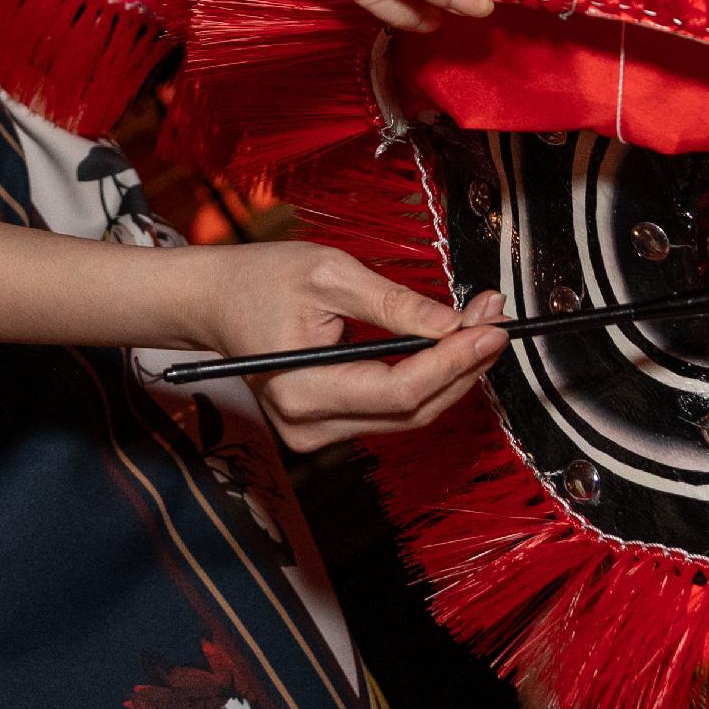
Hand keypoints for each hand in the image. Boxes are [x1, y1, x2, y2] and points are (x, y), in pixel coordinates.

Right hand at [172, 241, 505, 452]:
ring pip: (407, 415)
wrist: (212, 302)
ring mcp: (315, 434)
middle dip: (461, 366)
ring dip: (450, 374)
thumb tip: (456, 323)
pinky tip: (448, 347)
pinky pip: (391, 411)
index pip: (398, 390)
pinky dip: (425, 380)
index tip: (492, 328)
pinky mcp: (326, 428)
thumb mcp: (329, 273)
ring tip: (479, 326)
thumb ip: (394, 304)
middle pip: (411, 410)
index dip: (452, 362)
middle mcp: (306, 427)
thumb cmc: (260, 279)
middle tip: (495, 320)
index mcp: (300, 389)